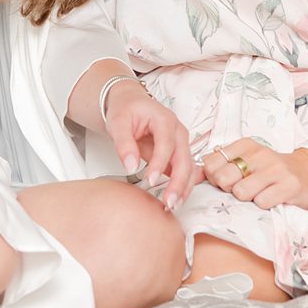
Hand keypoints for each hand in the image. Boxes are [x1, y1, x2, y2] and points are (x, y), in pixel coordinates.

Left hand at [100, 81, 195, 206]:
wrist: (131, 103)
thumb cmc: (126, 109)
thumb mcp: (118, 123)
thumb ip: (123, 144)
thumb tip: (131, 166)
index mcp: (164, 119)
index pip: (166, 143)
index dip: (160, 163)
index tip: (150, 180)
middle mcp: (177, 131)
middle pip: (184, 158)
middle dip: (178, 182)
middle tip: (168, 201)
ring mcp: (180, 143)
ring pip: (189, 167)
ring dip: (184, 187)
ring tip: (173, 204)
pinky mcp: (178, 154)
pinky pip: (185, 171)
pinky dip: (183, 186)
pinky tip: (176, 198)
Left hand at [202, 139, 307, 210]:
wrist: (307, 173)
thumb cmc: (270, 170)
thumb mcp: (246, 160)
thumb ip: (221, 165)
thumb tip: (194, 173)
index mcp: (245, 145)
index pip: (212, 163)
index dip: (213, 178)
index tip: (226, 181)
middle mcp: (260, 154)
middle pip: (224, 178)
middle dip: (229, 190)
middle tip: (242, 190)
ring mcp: (275, 169)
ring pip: (242, 192)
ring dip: (247, 199)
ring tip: (258, 194)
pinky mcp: (289, 185)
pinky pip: (262, 202)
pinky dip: (264, 205)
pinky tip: (272, 198)